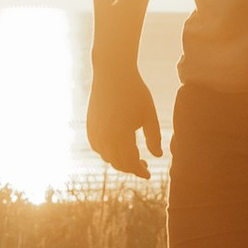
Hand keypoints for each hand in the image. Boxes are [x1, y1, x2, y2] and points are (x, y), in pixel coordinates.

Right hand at [86, 64, 162, 182]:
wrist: (112, 72)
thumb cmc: (134, 92)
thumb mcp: (149, 114)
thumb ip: (154, 137)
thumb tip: (157, 156)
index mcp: (120, 135)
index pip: (130, 163)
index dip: (140, 171)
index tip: (149, 175)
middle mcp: (104, 137)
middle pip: (117, 163)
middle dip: (131, 168)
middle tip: (144, 165)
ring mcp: (95, 132)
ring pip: (106, 157)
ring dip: (119, 161)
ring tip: (133, 156)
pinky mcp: (90, 126)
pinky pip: (98, 147)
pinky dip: (108, 152)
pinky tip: (118, 147)